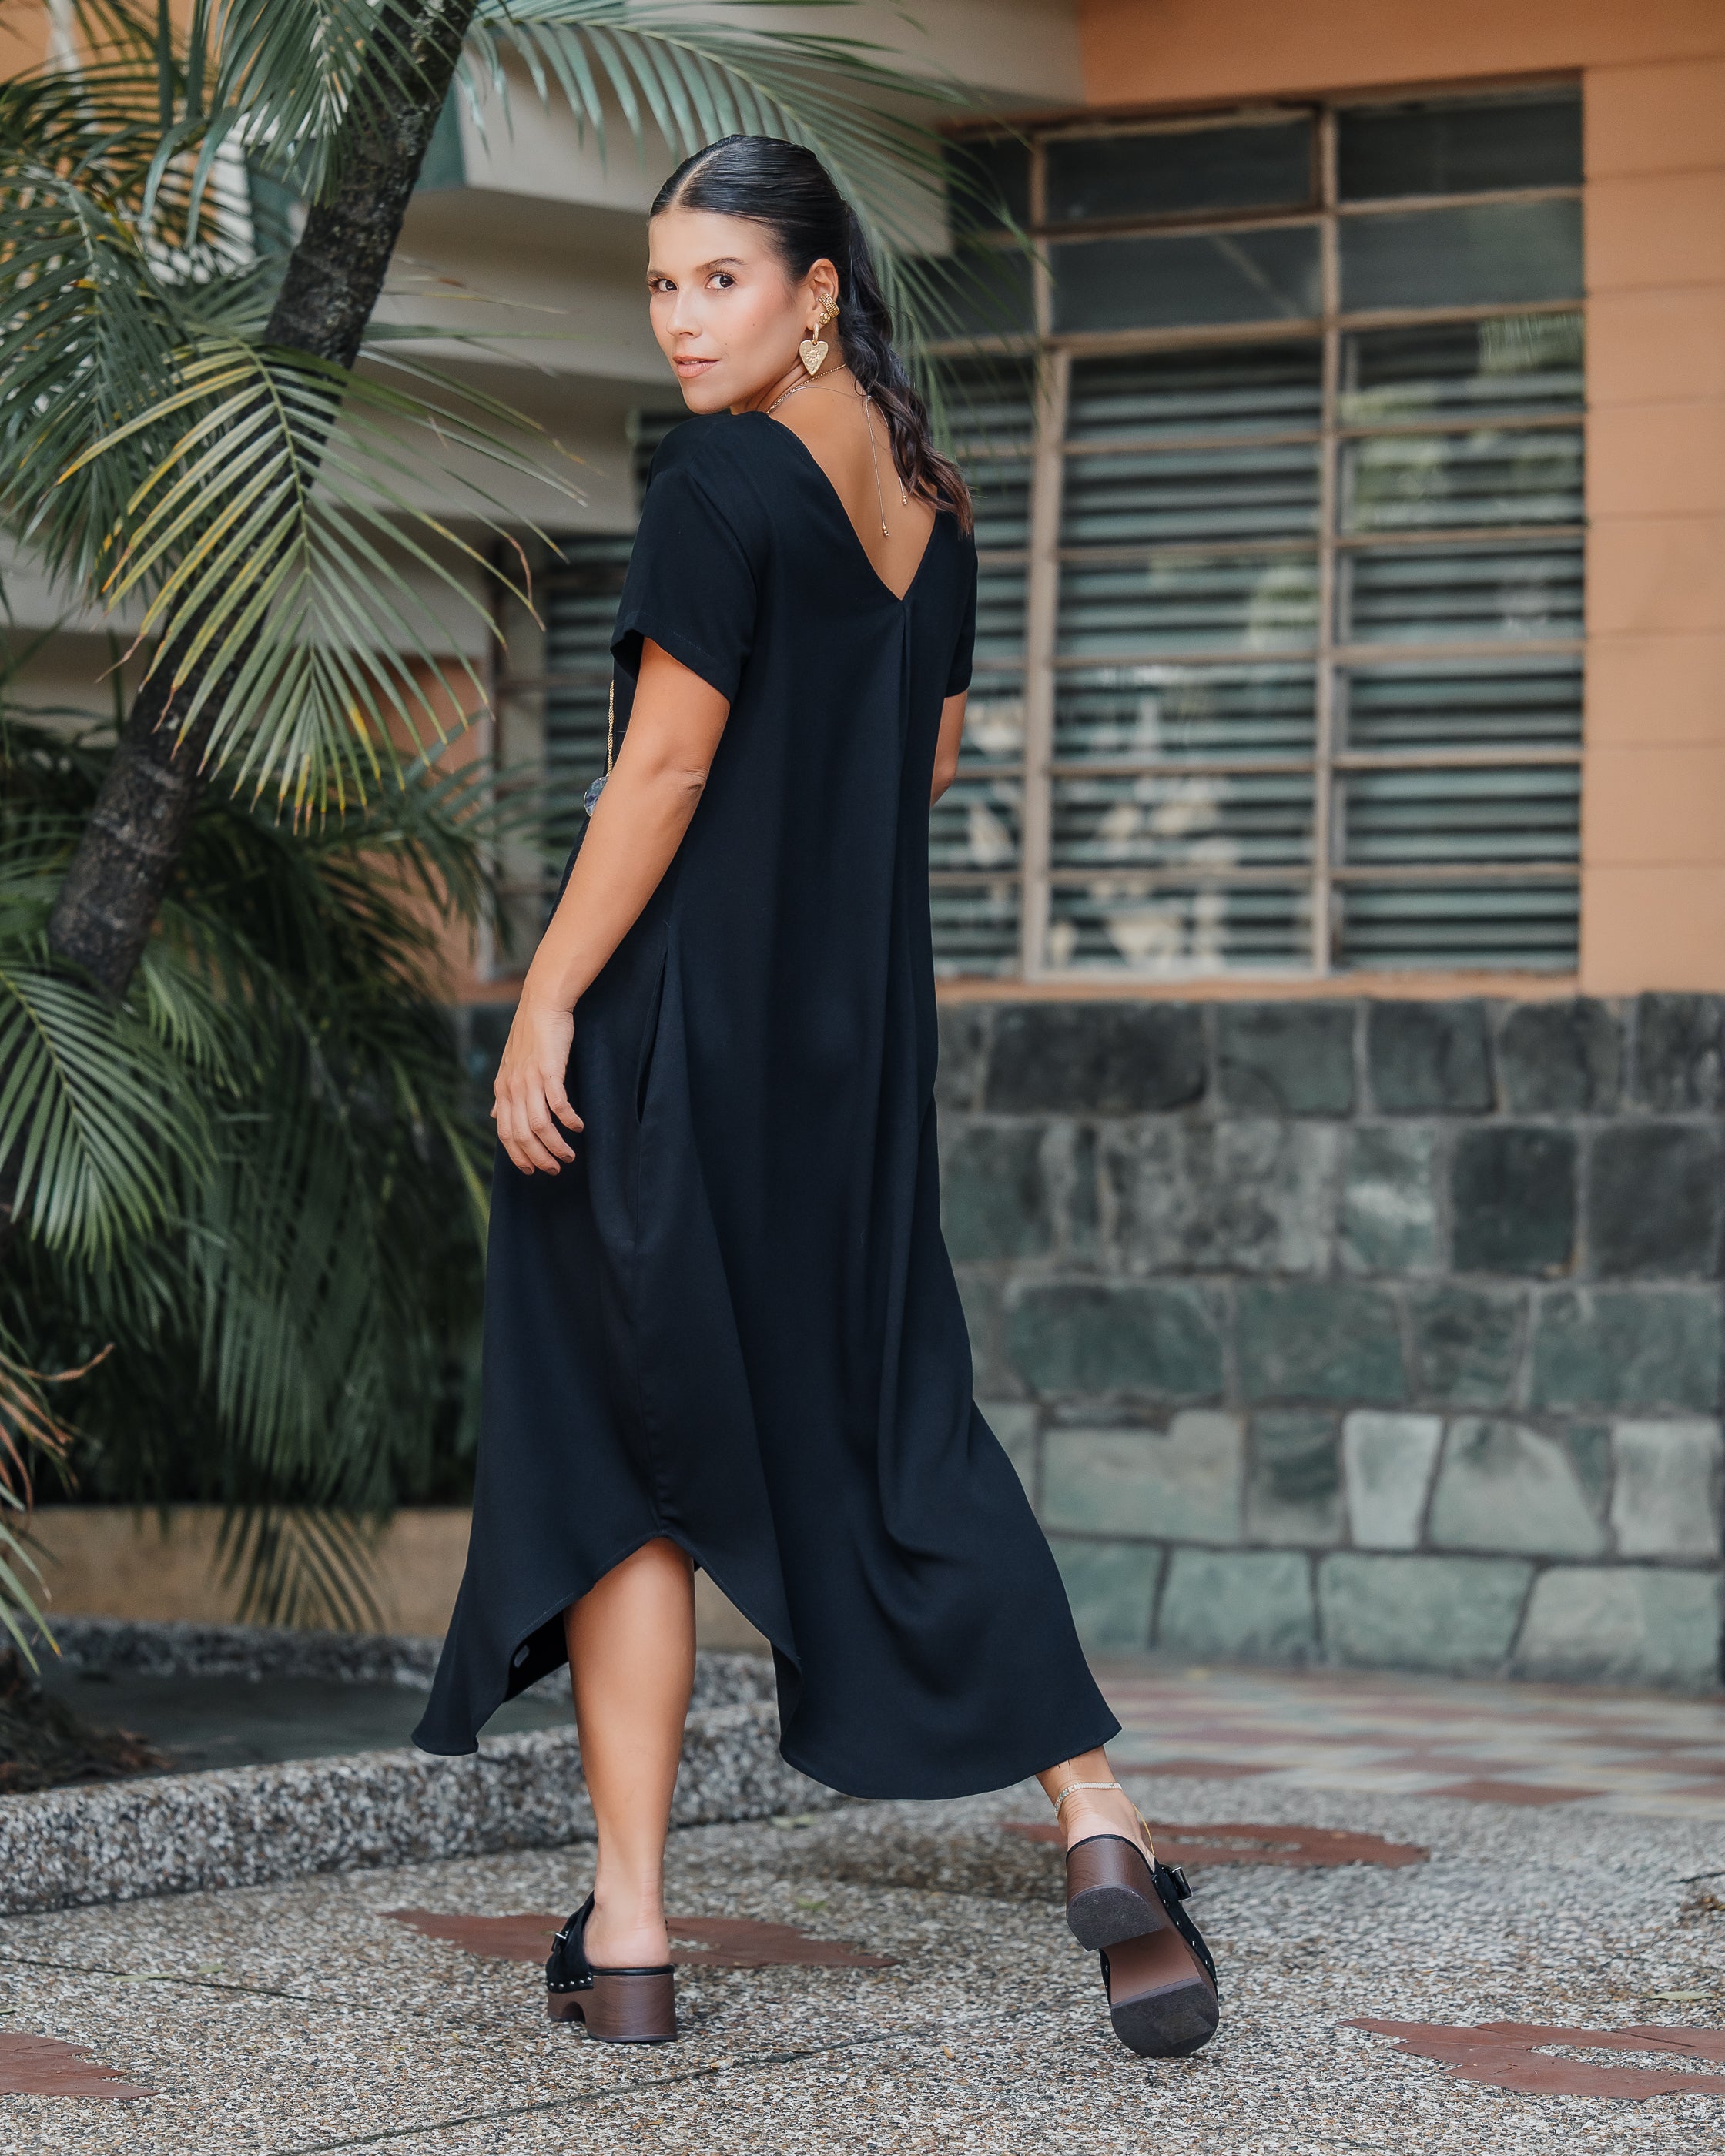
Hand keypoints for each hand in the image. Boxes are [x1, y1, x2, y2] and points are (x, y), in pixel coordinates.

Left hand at [492, 995, 581, 1173]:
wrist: (542, 1004)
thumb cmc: (531, 1036)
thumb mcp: (510, 1067)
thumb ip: (505, 1095)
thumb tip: (496, 1116)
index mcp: (502, 1090)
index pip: (505, 1134)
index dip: (518, 1156)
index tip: (532, 1171)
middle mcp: (512, 1088)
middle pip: (521, 1136)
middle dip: (538, 1158)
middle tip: (556, 1169)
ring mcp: (529, 1080)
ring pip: (539, 1126)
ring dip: (555, 1145)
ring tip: (569, 1155)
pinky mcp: (549, 1071)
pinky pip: (558, 1105)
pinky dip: (569, 1120)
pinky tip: (579, 1126)